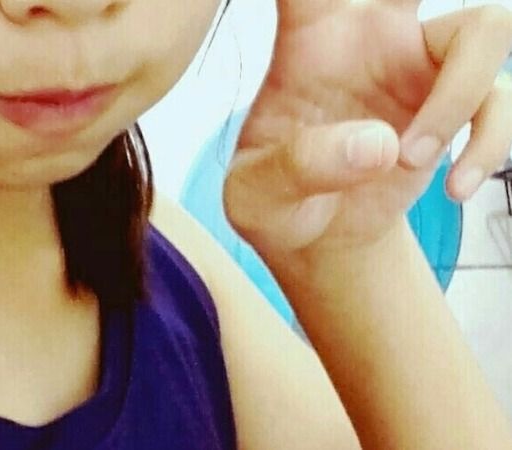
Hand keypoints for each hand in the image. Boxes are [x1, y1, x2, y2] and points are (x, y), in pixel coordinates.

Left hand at [223, 0, 511, 260]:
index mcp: (310, 35)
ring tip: (416, 161)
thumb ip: (299, 168)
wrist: (317, 238)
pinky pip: (501, 101)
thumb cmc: (275, 200)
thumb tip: (381, 145)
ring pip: (486, 27)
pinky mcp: (457, 104)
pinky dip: (489, 147)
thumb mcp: (260, 195)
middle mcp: (372, 34)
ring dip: (461, 97)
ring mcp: (420, 65)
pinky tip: (454, 186)